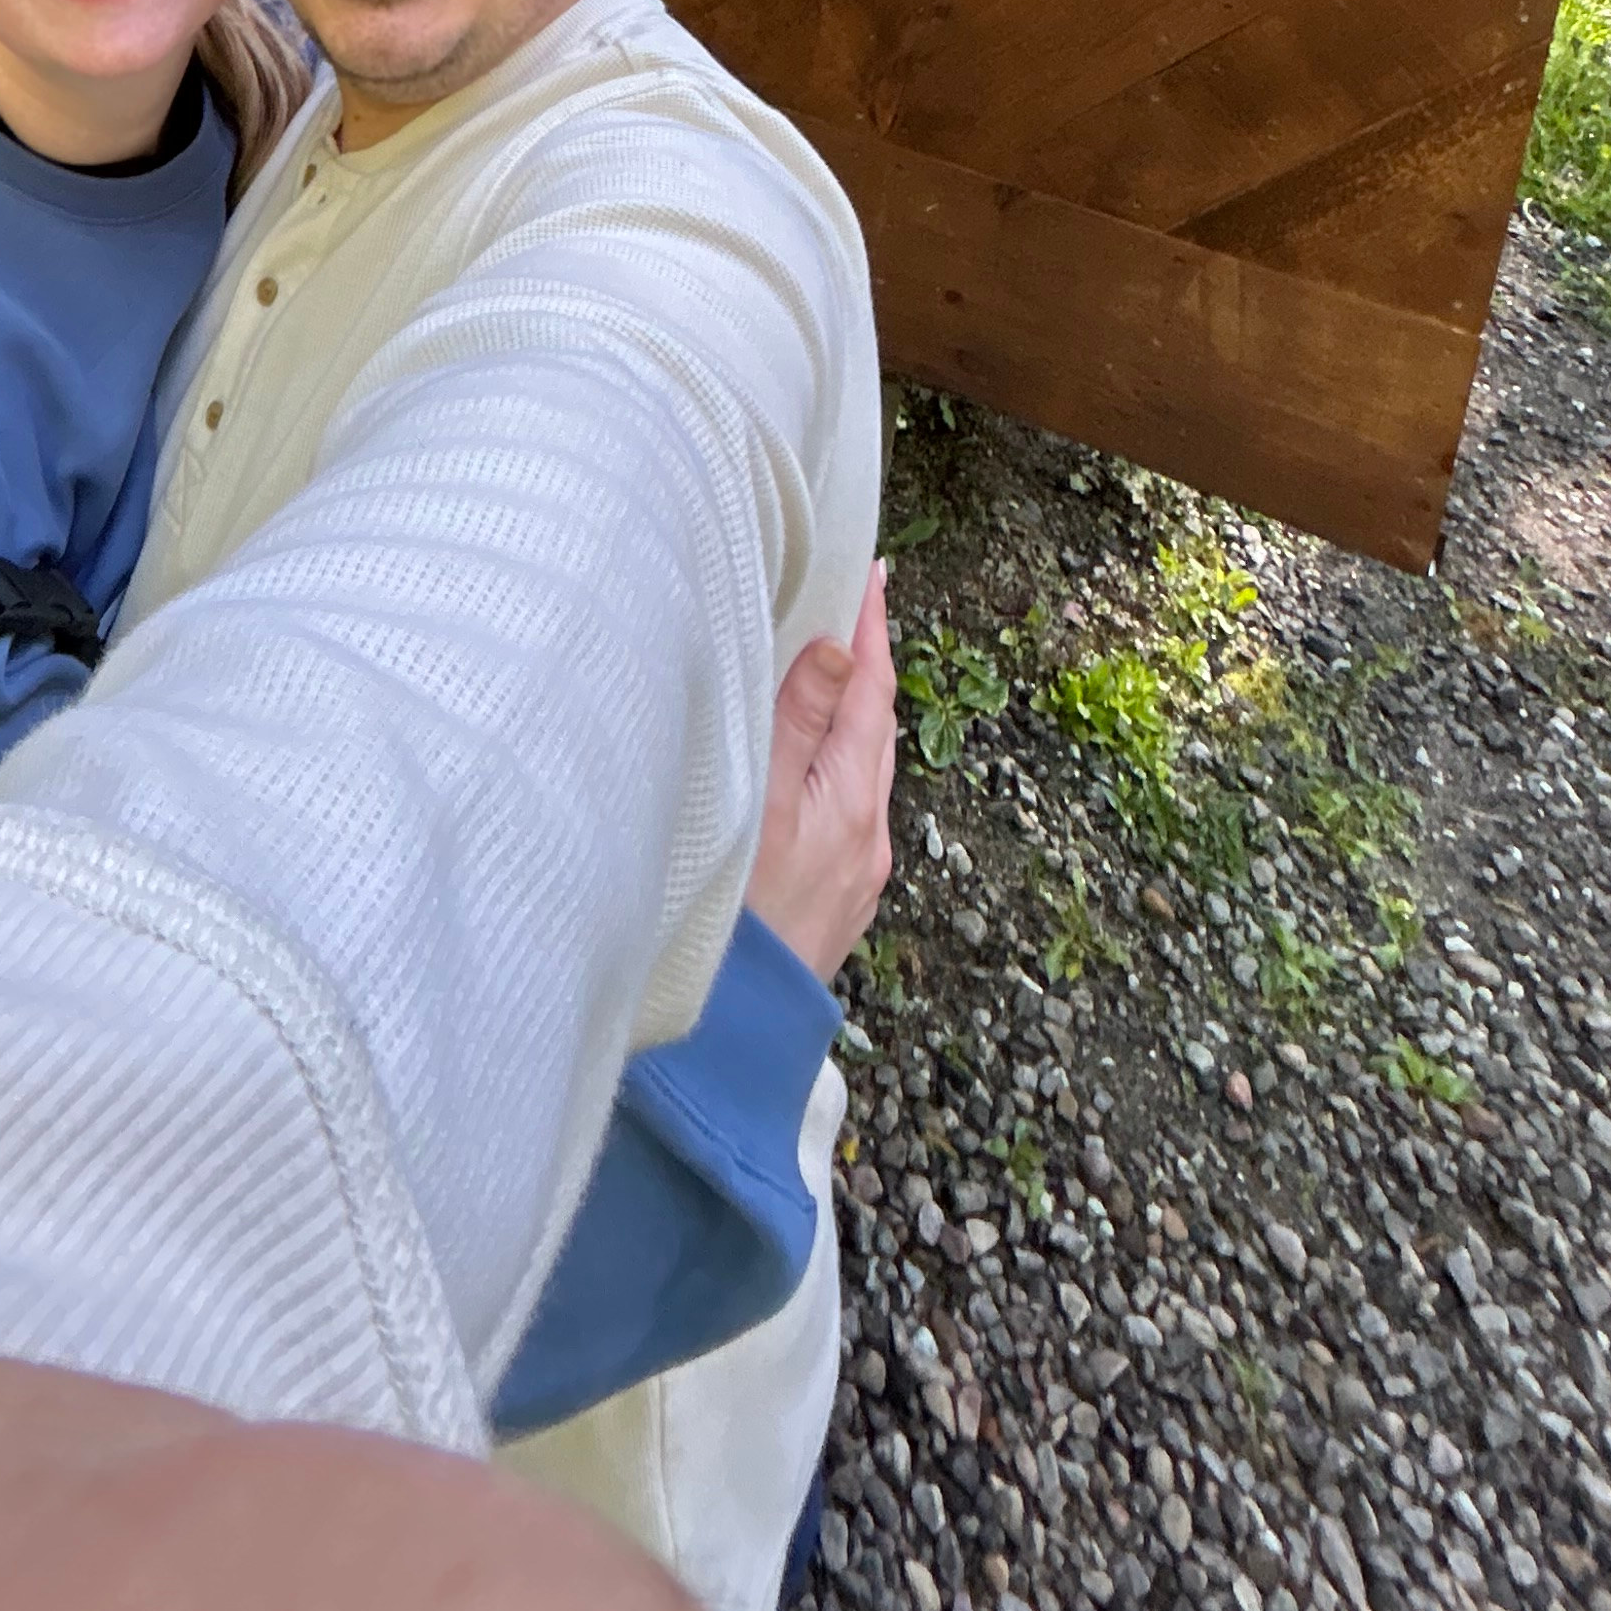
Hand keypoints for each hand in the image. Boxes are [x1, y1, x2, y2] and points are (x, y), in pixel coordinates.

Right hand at [743, 560, 897, 985]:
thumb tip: (839, 649)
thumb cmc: (733, 919)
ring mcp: (858, 874)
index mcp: (853, 803)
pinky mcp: (839, 901)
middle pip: (876, 729)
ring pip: (864, 770)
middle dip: (866, 664)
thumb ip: (797, 726)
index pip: (872, 693)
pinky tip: (812, 761)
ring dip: (853, 714)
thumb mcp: (760, 807)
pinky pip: (850, 807)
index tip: (872, 573)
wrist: (733, 1037)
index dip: (871, 630)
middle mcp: (870, 837)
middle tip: (849, 605)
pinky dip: (837, 763)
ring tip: (831, 668)